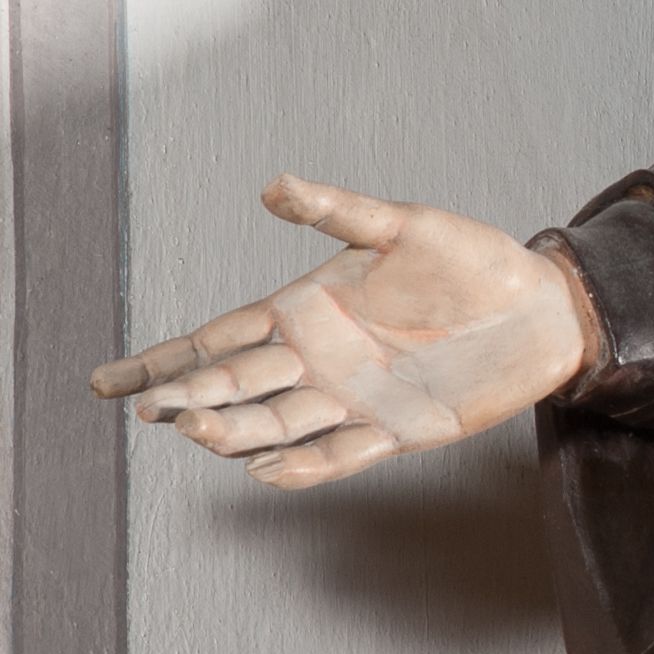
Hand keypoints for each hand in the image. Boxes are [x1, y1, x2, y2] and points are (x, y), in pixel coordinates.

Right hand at [91, 176, 600, 490]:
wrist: (542, 309)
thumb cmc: (475, 260)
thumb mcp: (404, 227)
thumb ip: (338, 212)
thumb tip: (273, 186)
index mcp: (308, 308)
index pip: (218, 338)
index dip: (166, 360)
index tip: (111, 383)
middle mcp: (320, 359)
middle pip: (235, 385)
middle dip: (189, 398)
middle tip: (151, 411)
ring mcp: (353, 399)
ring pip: (274, 423)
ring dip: (234, 430)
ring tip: (197, 430)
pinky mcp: (396, 430)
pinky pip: (336, 455)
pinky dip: (299, 465)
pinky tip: (263, 468)